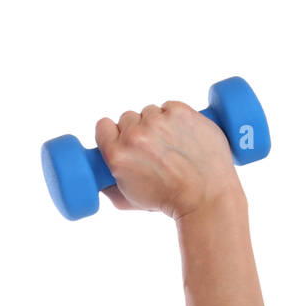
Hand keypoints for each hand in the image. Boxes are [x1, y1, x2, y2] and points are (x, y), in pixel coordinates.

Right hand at [95, 101, 241, 219]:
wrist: (205, 194)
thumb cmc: (169, 200)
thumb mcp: (127, 200)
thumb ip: (109, 186)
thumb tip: (100, 180)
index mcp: (117, 155)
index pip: (103, 126)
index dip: (112, 132)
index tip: (121, 137)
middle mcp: (135, 135)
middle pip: (128, 118)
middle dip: (137, 130)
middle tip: (152, 147)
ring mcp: (158, 121)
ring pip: (150, 111)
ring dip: (157, 123)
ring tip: (171, 142)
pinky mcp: (181, 112)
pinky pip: (170, 106)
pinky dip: (175, 116)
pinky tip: (182, 133)